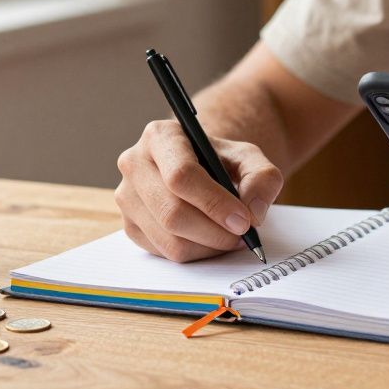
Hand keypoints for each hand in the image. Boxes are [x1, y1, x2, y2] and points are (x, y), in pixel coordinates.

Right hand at [116, 120, 283, 261]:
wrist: (201, 170)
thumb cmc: (221, 161)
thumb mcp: (249, 158)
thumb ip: (263, 177)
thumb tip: (253, 212)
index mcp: (160, 136)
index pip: (181, 175)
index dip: (214, 203)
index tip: (243, 221)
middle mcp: (134, 163)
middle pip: (172, 212)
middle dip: (214, 231)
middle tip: (243, 235)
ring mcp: (126, 197)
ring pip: (168, 239)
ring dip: (208, 246)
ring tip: (231, 237)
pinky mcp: (129, 225)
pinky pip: (164, 253)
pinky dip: (195, 253)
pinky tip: (210, 239)